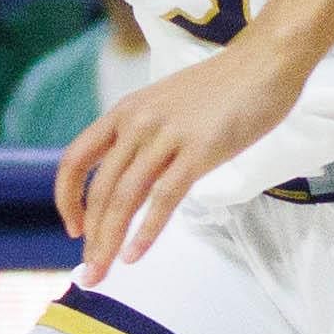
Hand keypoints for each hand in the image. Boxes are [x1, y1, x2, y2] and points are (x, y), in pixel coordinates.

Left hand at [58, 34, 299, 284]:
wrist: (265, 62)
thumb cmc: (225, 86)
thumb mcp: (168, 105)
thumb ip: (146, 136)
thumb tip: (135, 177)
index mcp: (125, 111)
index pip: (76, 158)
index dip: (67, 197)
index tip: (73, 227)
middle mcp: (137, 123)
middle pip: (101, 189)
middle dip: (91, 236)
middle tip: (90, 272)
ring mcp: (167, 136)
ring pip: (125, 198)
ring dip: (110, 240)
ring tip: (104, 272)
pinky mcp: (199, 151)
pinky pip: (163, 198)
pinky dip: (146, 232)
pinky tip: (134, 255)